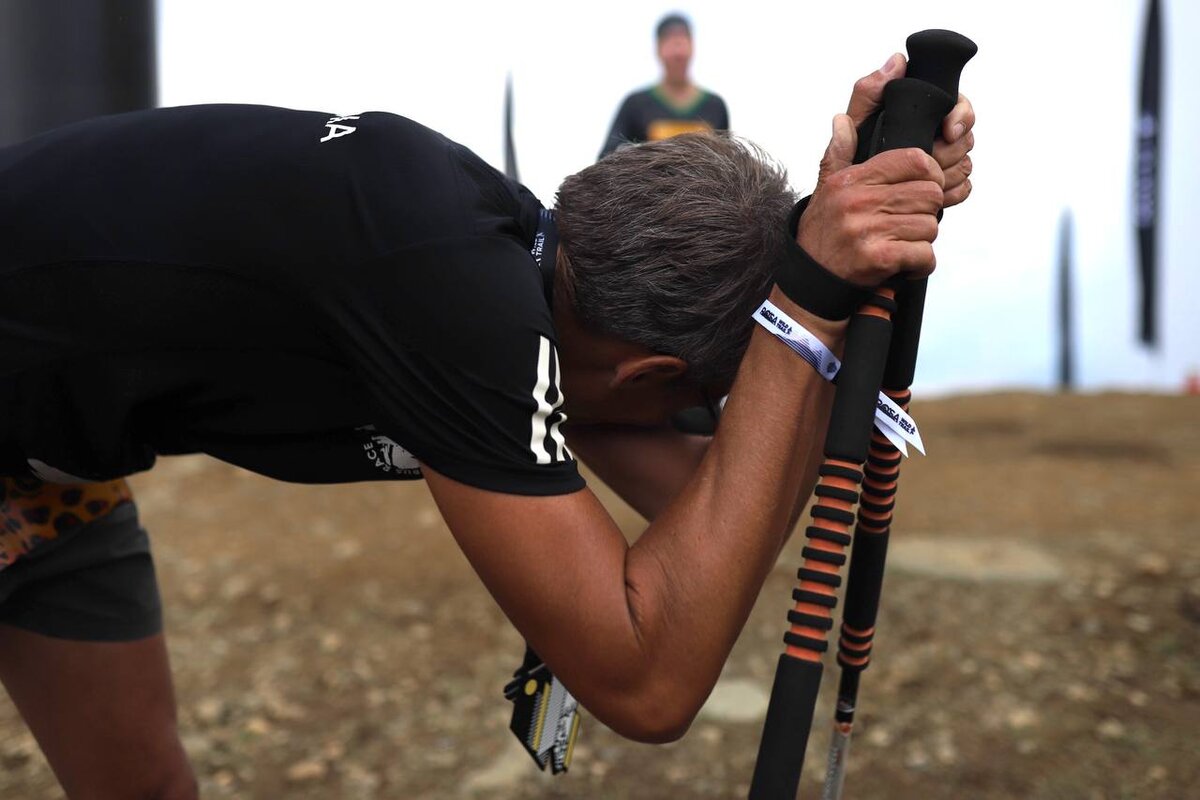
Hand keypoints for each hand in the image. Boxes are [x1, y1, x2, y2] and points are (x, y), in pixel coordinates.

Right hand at [797, 114, 944, 284]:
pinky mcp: (878, 259)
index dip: (931, 173)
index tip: (926, 186)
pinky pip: (925, 255)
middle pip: (930, 193)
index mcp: (852, 180)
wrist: (810, 283)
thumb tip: (841, 121)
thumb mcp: (824, 190)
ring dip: (923, 239)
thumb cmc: (822, 236)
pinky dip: (921, 264)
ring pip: (930, 226)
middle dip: (928, 210)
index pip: (914, 160)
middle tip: (911, 221)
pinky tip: (904, 265)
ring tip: (902, 244)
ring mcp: (869, 230)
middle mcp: (859, 202)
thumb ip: (839, 154)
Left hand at [846, 53, 974, 208]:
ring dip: (948, 173)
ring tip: (924, 180)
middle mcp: (934, 135)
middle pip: (966, 136)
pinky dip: (951, 192)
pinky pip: (963, 188)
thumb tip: (897, 61)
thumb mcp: (856, 124)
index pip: (958, 105)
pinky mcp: (943, 187)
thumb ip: (870, 92)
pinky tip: (932, 196)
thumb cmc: (848, 159)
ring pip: (966, 163)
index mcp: (919, 115)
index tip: (949, 131)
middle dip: (951, 149)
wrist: (848, 201)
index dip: (961, 116)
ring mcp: (942, 162)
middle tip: (930, 159)